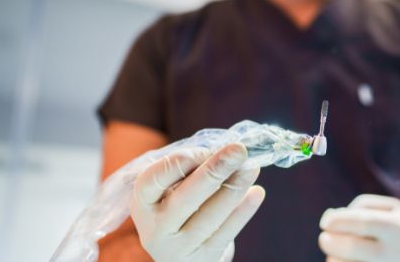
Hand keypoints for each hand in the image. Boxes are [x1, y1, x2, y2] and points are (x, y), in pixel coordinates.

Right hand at [130, 143, 264, 261]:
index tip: (208, 148)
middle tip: (239, 150)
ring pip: (210, 216)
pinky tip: (257, 192)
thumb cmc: (178, 207)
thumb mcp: (172, 188)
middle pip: (186, 198)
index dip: (183, 161)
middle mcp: (155, 228)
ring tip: (252, 167)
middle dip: (215, 170)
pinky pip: (226, 233)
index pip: (155, 178)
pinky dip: (243, 211)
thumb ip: (191, 170)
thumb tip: (226, 153)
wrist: (181, 252)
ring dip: (235, 187)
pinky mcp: (203, 258)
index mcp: (142, 203)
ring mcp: (178, 248)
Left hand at [319, 194, 399, 261]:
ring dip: (335, 259)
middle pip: (351, 247)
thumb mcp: (392, 208)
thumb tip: (329, 220)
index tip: (325, 224)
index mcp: (396, 228)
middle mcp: (394, 253)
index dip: (337, 221)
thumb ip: (360, 206)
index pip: (361, 222)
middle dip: (328, 241)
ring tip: (343, 255)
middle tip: (325, 239)